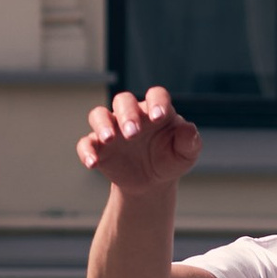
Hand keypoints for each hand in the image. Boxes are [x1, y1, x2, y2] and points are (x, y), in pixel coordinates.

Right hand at [80, 86, 202, 189]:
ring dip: (102, 125)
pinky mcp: (99, 147)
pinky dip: (87, 151)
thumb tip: (188, 128)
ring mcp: (113, 129)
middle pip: (123, 101)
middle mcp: (131, 114)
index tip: (158, 116)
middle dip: (127, 114)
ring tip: (109, 139)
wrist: (153, 182)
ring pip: (99, 115)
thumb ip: (189, 140)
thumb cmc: (170, 159)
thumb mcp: (186, 153)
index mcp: (155, 110)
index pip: (156, 95)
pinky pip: (87, 143)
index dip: (156, 102)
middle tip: (133, 133)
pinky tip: (92, 163)